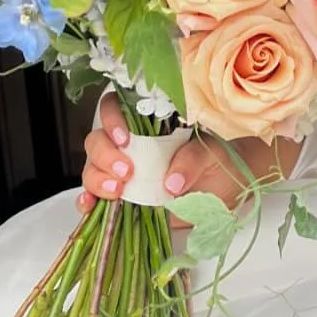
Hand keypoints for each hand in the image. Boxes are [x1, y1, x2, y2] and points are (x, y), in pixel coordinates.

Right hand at [79, 92, 250, 214]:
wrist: (228, 188)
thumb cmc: (218, 161)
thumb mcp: (211, 154)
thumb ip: (193, 159)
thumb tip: (172, 181)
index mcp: (148, 123)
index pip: (116, 109)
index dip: (112, 120)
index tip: (124, 139)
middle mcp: (130, 145)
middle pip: (98, 141)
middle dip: (104, 156)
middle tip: (125, 172)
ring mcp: (123, 172)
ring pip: (93, 168)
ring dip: (96, 179)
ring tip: (117, 193)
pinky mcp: (124, 198)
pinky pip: (96, 196)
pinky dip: (88, 201)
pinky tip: (90, 207)